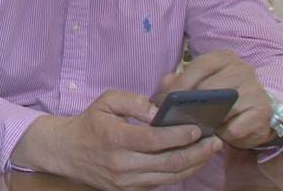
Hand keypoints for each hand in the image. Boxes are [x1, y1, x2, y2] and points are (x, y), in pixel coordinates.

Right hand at [11, 90, 221, 190]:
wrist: (67, 151)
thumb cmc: (90, 123)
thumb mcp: (105, 101)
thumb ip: (132, 101)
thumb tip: (157, 111)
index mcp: (115, 138)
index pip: (154, 139)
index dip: (179, 135)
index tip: (197, 128)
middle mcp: (121, 164)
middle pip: (168, 162)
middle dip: (196, 153)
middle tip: (214, 142)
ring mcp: (126, 181)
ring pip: (169, 177)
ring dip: (193, 165)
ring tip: (208, 152)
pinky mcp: (128, 190)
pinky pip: (161, 184)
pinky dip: (179, 174)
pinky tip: (191, 161)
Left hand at [155, 50, 275, 148]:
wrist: (256, 112)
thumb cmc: (221, 95)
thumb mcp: (200, 83)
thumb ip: (179, 81)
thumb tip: (166, 84)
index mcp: (225, 58)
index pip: (201, 65)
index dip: (182, 82)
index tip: (166, 99)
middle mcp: (243, 70)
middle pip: (210, 88)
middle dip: (189, 104)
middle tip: (175, 117)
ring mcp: (256, 91)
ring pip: (223, 109)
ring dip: (206, 120)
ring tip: (195, 126)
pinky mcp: (263, 113)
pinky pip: (234, 128)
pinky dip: (222, 133)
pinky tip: (219, 133)